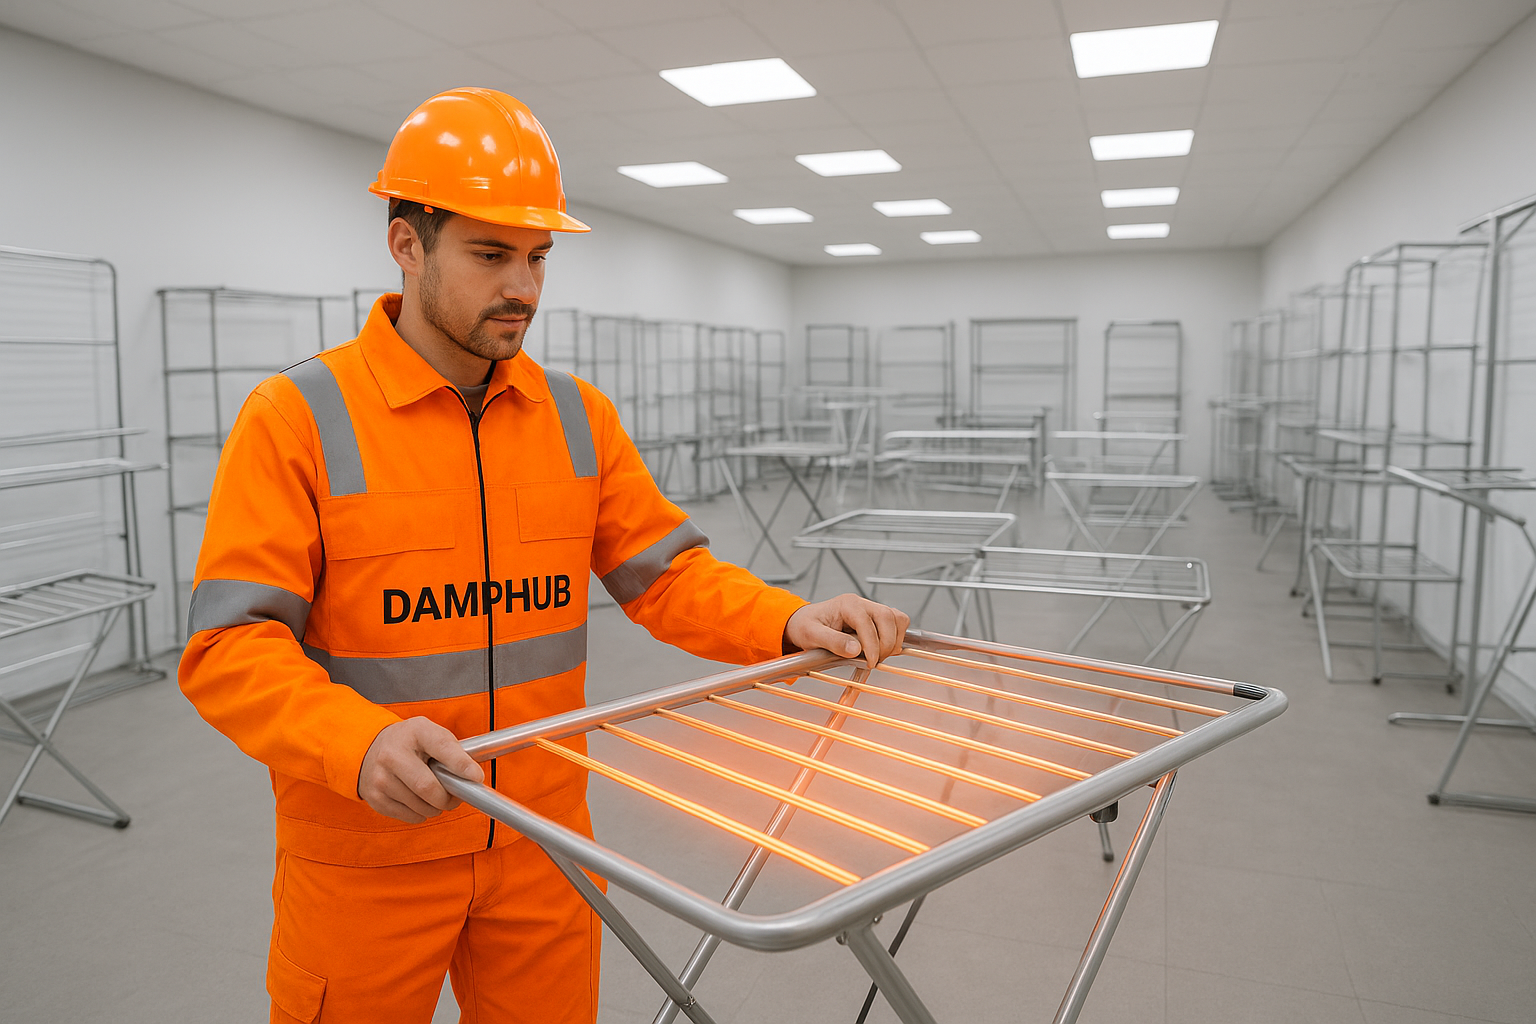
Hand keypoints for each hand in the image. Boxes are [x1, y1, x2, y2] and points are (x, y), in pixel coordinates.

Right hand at [358, 717, 484, 823]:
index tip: (476, 777)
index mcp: (415, 732)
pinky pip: (410, 816)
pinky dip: (422, 813)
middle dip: (448, 798)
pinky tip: (419, 800)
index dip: (461, 765)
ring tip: (436, 796)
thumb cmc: (409, 742)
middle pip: (428, 787)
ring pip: (421, 806)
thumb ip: (452, 750)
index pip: (442, 747)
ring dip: (437, 807)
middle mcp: (393, 754)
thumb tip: (472, 777)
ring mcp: (381, 777)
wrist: (370, 747)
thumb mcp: (430, 733)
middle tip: (455, 797)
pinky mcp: (376, 798)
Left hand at [784, 594, 909, 669]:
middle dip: (886, 644)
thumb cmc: (806, 625)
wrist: (804, 622)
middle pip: (888, 618)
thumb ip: (833, 642)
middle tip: (874, 661)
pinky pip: (897, 623)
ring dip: (893, 640)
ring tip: (878, 655)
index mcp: (846, 604)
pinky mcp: (876, 618)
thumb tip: (855, 649)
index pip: (868, 623)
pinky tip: (882, 649)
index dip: (872, 645)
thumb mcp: (811, 635)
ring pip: (897, 619)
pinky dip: (896, 637)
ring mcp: (871, 609)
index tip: (870, 662)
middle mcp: (862, 603)